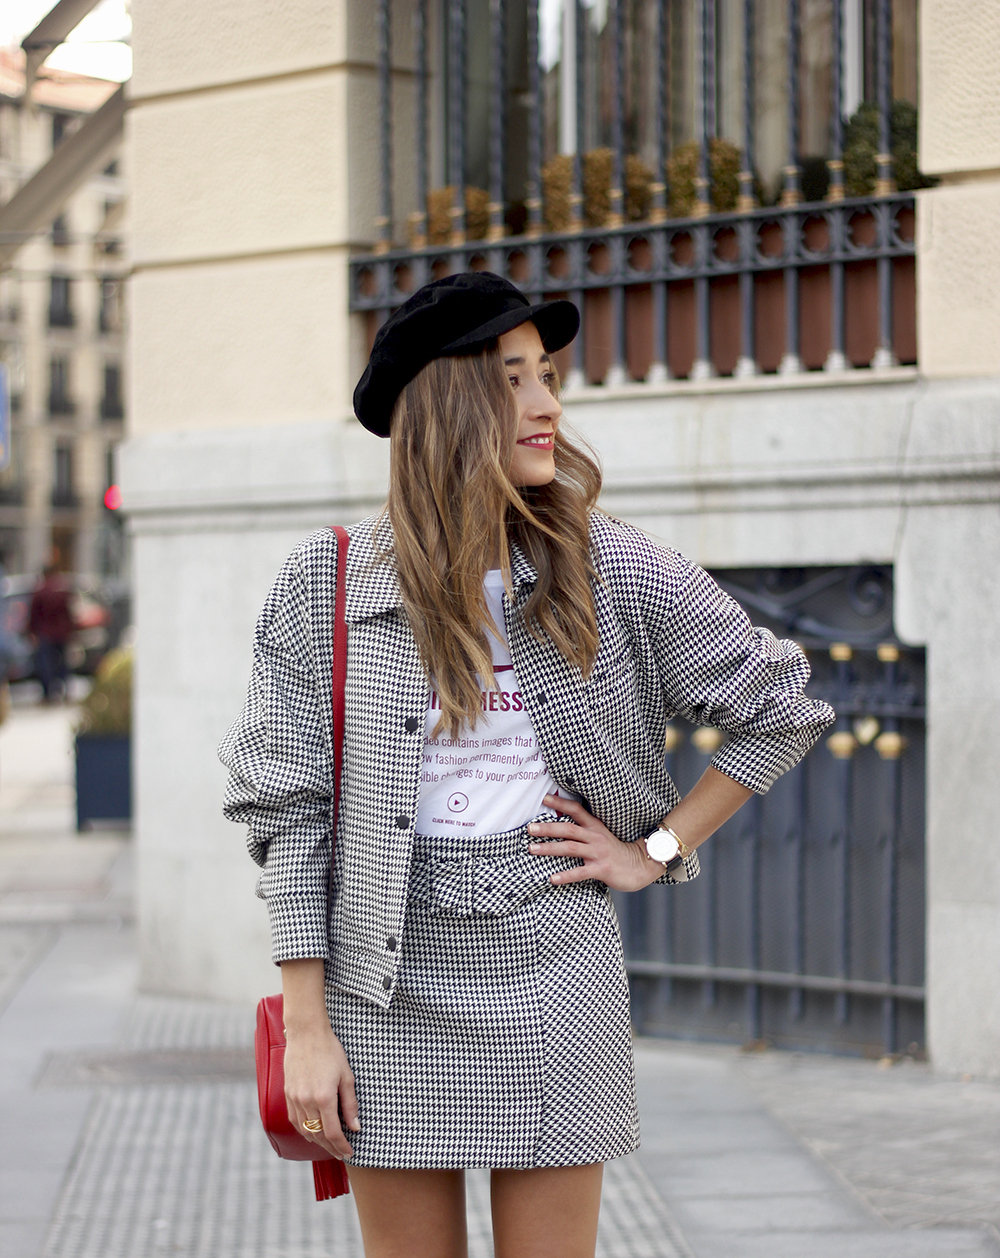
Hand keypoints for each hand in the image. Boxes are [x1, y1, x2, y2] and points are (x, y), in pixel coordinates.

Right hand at [283, 1021, 359, 1159]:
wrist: (306, 1033)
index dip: (341, 1146)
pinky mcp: (288, 1094)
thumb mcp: (346, 1076)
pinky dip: (305, 1130)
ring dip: (317, 1142)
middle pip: (318, 1136)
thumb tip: (355, 1127)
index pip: (332, 1133)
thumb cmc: (330, 1051)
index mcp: (324, 1097)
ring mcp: (295, 1099)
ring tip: (329, 1145)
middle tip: (341, 1153)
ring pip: (305, 1130)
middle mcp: (306, 1101)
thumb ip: (350, 1104)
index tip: (349, 1152)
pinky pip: (295, 1120)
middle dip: (331, 1148)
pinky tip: (313, 1131)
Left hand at [527, 794, 658, 891]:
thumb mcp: (601, 835)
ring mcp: (598, 853)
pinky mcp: (601, 869)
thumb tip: (561, 825)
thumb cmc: (616, 851)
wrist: (641, 865)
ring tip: (532, 849)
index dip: (561, 803)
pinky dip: (565, 876)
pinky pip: (580, 872)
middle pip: (568, 829)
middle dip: (548, 828)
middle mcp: (595, 837)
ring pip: (570, 848)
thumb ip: (584, 830)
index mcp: (595, 826)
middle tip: (530, 828)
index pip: (576, 810)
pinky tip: (552, 878)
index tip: (545, 798)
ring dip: (549, 848)